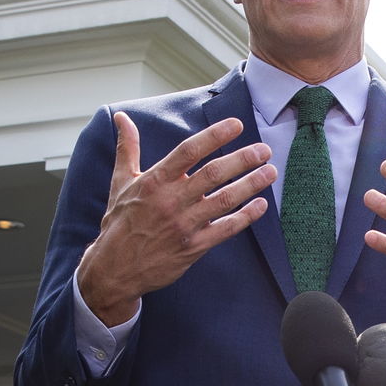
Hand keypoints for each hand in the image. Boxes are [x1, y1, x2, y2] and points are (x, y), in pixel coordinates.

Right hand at [77, 113, 274, 325]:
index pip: (189, 151)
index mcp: (154, 181)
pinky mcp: (193, 247)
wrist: (115, 268)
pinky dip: (245, 217)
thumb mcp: (120, 182)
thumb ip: (127, 148)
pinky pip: (225, 229)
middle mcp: (171, 200)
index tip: (236, 125)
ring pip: (224, 200)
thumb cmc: (119, 222)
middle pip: (213, 174)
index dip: (214, 136)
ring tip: (270, 172)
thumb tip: (122, 117)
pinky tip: (261, 205)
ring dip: (250, 184)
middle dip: (243, 159)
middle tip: (264, 150)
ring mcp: (184, 225)